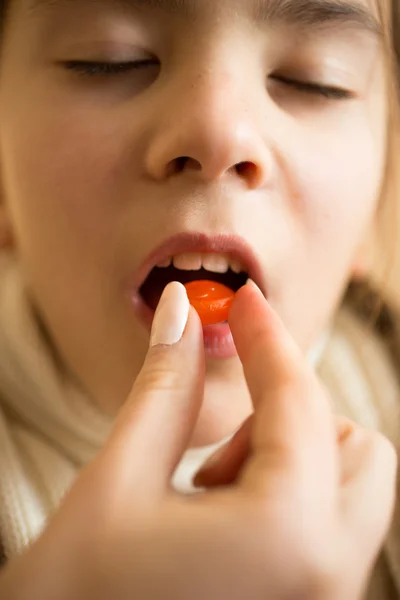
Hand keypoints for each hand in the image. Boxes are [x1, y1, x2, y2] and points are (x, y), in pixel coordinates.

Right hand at [1, 281, 395, 599]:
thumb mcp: (116, 483)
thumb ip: (165, 387)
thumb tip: (181, 311)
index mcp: (288, 539)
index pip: (298, 400)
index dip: (266, 337)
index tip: (241, 300)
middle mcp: (329, 580)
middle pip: (357, 445)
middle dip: (294, 411)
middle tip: (221, 424)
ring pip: (349, 486)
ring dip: (292, 456)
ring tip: (207, 484)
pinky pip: (328, 527)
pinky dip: (289, 494)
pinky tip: (217, 516)